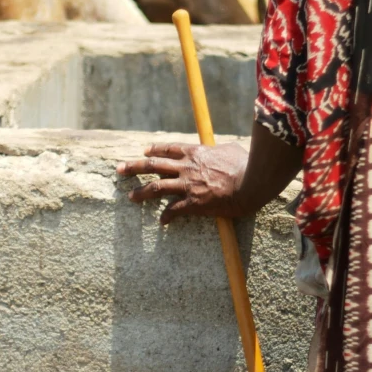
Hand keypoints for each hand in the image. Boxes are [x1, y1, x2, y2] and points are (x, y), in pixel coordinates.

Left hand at [118, 137, 249, 220]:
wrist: (250, 183)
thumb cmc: (245, 164)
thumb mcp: (230, 149)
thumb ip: (220, 149)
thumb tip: (221, 149)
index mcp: (195, 152)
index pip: (168, 149)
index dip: (154, 150)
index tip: (144, 152)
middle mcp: (186, 167)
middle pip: (153, 165)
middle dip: (134, 167)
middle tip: (120, 169)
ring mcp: (188, 186)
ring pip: (156, 188)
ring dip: (141, 193)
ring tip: (130, 197)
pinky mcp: (194, 203)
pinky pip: (174, 210)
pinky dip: (166, 216)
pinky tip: (162, 222)